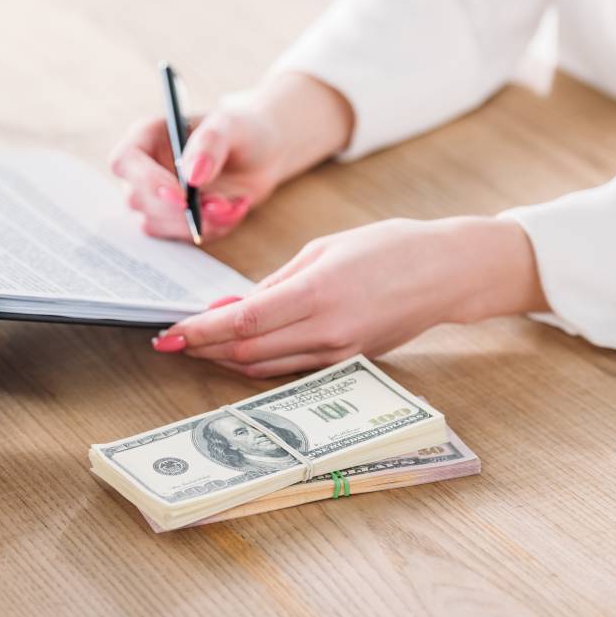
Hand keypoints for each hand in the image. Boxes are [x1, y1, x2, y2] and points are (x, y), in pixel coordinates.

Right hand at [109, 73, 353, 241]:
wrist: (262, 155)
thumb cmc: (242, 131)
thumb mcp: (231, 125)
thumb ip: (211, 144)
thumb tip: (192, 176)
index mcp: (147, 136)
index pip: (125, 162)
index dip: (147, 182)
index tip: (182, 196)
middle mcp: (143, 168)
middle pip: (137, 199)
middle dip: (180, 210)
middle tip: (222, 204)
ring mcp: (154, 197)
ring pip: (156, 223)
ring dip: (198, 222)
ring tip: (232, 204)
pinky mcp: (170, 219)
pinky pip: (179, 236)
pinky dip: (209, 230)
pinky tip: (231, 211)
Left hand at [152, 217, 547, 377]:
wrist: (448, 273)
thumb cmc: (388, 247)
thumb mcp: (323, 249)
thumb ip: (274, 283)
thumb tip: (230, 308)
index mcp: (317, 293)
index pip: (241, 322)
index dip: (199, 331)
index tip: (168, 334)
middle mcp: (327, 331)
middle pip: (245, 351)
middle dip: (202, 348)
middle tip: (172, 341)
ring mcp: (339, 353)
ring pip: (264, 367)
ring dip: (224, 359)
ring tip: (196, 345)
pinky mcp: (348, 363)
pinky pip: (290, 369)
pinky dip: (257, 362)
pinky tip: (237, 351)